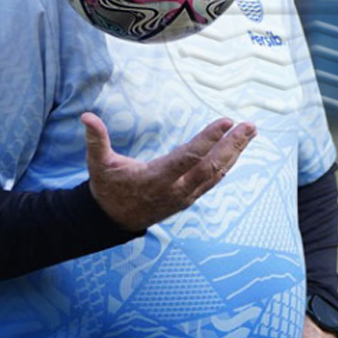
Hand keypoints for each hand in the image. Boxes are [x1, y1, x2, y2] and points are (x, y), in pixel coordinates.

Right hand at [82, 112, 255, 231]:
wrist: (114, 220)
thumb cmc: (107, 188)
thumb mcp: (98, 164)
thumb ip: (96, 140)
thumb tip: (86, 116)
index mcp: (156, 179)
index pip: (188, 158)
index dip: (208, 140)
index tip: (225, 122)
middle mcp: (176, 189)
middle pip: (211, 167)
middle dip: (232, 146)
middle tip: (249, 125)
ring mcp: (186, 195)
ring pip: (216, 174)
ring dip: (235, 152)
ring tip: (250, 131)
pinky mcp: (190, 197)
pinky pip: (213, 179)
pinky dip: (228, 163)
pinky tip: (238, 148)